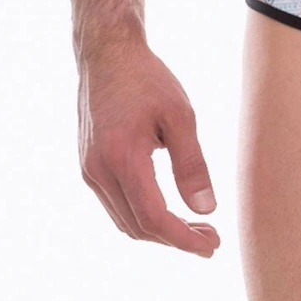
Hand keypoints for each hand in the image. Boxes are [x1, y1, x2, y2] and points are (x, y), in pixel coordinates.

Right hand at [77, 36, 219, 256]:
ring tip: (196, 226)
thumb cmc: (147, 79)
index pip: (153, 218)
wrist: (106, 54)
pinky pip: (115, 205)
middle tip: (211, 237)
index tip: (213, 245)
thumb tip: (206, 209)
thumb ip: (192, 165)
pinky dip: (142, 216)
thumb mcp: (181, 115)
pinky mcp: (88, 166)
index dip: (184, 239)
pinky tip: (169, 210)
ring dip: (159, 231)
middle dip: (176, 239)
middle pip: (138, 226)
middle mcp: (98, 170)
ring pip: (124, 220)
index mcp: (122, 157)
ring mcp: (89, 170)